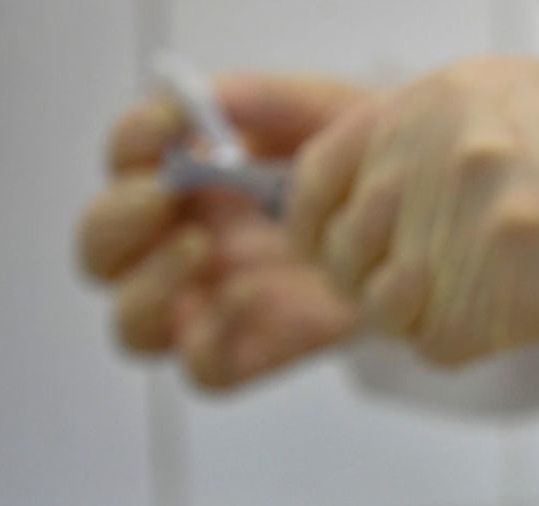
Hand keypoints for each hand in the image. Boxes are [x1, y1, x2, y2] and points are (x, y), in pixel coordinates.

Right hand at [78, 75, 367, 387]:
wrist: (437, 226)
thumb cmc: (372, 167)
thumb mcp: (326, 114)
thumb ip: (261, 102)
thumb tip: (198, 102)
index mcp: (195, 179)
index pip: (125, 161)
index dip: (132, 141)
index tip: (173, 123)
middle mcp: (190, 243)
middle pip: (102, 251)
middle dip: (118, 221)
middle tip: (165, 195)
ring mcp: (219, 305)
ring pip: (134, 326)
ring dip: (149, 286)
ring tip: (200, 247)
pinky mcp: (261, 350)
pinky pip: (205, 372)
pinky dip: (209, 344)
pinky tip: (249, 298)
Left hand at [287, 56, 538, 365]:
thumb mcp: (502, 96)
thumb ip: (416, 133)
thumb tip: (352, 181)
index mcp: (427, 103)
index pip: (314, 177)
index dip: (314, 224)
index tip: (334, 245)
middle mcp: (431, 161)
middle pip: (343, 252)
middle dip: (373, 275)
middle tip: (430, 275)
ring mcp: (459, 230)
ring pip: (385, 307)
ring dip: (423, 311)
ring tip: (485, 287)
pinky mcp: (490, 297)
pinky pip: (439, 343)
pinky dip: (469, 338)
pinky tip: (517, 308)